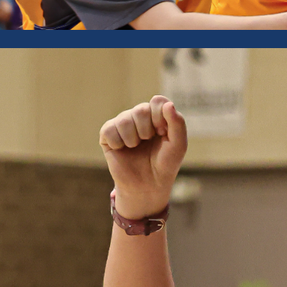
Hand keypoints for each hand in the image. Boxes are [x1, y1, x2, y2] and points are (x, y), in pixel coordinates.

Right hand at [99, 96, 187, 215]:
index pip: (157, 101)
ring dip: (133, 139)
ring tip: (135, 147)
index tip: (163, 134)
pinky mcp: (108, 135)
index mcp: (157, 114)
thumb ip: (177, 123)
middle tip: (148, 142)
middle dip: (147, 130)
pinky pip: (109, 130)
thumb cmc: (165, 163)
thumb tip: (167, 104)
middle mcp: (139, 116)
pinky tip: (122, 150)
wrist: (148, 185)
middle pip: (141, 110)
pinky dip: (118, 143)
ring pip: (124, 120)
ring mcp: (123, 124)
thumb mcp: (178, 144)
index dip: (160, 118)